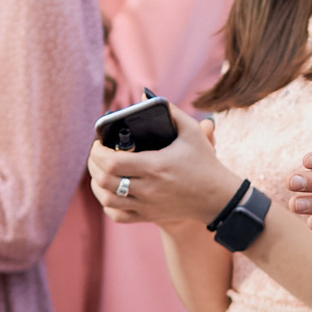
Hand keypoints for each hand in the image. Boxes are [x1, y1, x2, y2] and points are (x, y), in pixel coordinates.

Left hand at [91, 108, 239, 230]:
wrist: (217, 198)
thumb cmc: (205, 163)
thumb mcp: (192, 132)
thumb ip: (170, 111)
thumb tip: (145, 95)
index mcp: (155, 166)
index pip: (112, 162)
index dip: (98, 152)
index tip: (99, 143)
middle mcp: (148, 188)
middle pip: (104, 180)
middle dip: (93, 164)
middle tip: (97, 153)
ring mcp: (147, 205)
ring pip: (106, 199)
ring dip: (97, 184)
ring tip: (99, 171)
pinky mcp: (148, 216)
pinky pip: (117, 215)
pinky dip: (107, 204)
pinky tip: (110, 192)